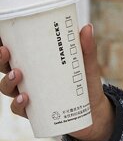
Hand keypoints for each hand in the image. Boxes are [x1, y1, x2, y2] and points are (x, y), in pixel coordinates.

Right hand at [0, 24, 114, 140]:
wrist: (95, 111)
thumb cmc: (85, 83)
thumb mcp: (87, 65)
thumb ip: (87, 48)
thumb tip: (87, 28)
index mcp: (34, 62)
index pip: (13, 51)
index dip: (2, 43)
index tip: (1, 37)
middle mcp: (27, 78)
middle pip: (4, 67)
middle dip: (0, 59)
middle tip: (5, 51)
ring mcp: (28, 95)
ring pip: (7, 87)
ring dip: (8, 80)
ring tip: (18, 74)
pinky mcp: (34, 112)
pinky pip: (19, 109)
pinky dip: (18, 104)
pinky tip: (25, 98)